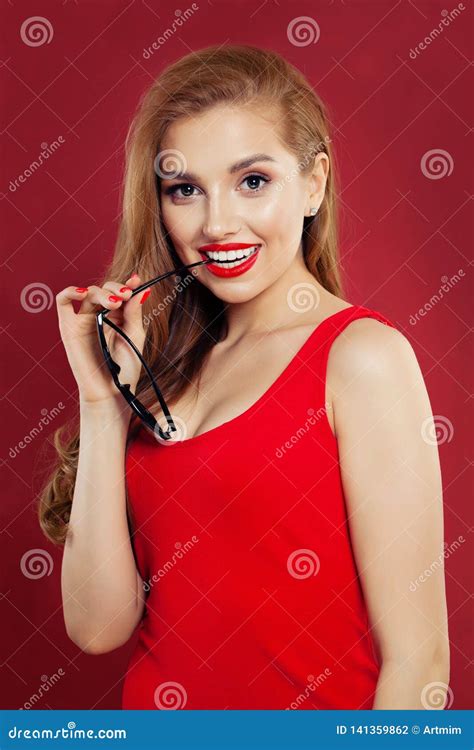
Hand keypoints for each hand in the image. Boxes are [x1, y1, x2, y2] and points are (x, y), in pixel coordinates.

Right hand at [55, 274, 150, 404]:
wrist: (110, 391)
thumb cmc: (125, 369)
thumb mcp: (135, 337)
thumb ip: (134, 313)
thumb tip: (141, 289)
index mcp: (118, 317)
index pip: (120, 293)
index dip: (127, 284)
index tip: (136, 282)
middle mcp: (100, 316)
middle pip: (104, 290)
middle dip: (115, 289)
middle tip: (125, 297)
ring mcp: (83, 320)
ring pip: (88, 293)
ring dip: (101, 292)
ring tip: (114, 303)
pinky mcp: (69, 327)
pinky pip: (62, 303)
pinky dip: (69, 292)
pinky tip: (82, 293)